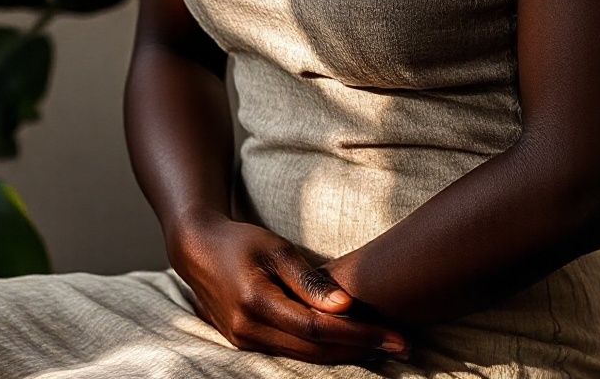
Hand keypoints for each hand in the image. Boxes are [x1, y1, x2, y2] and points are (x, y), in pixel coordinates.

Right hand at [172, 212, 411, 364]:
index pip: (318, 330)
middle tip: (402, 344)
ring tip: (383, 345)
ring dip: (345, 353)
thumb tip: (345, 307)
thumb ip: (308, 280)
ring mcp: (246, 344)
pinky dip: (322, 350)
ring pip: (305, 358)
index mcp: (257, 304)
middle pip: (316, 351)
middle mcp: (249, 332)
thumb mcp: (274, 249)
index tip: (395, 336)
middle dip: (361, 349)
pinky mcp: (247, 345)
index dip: (359, 335)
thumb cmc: (240, 242)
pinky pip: (292, 354)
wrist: (198, 251)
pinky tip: (347, 343)